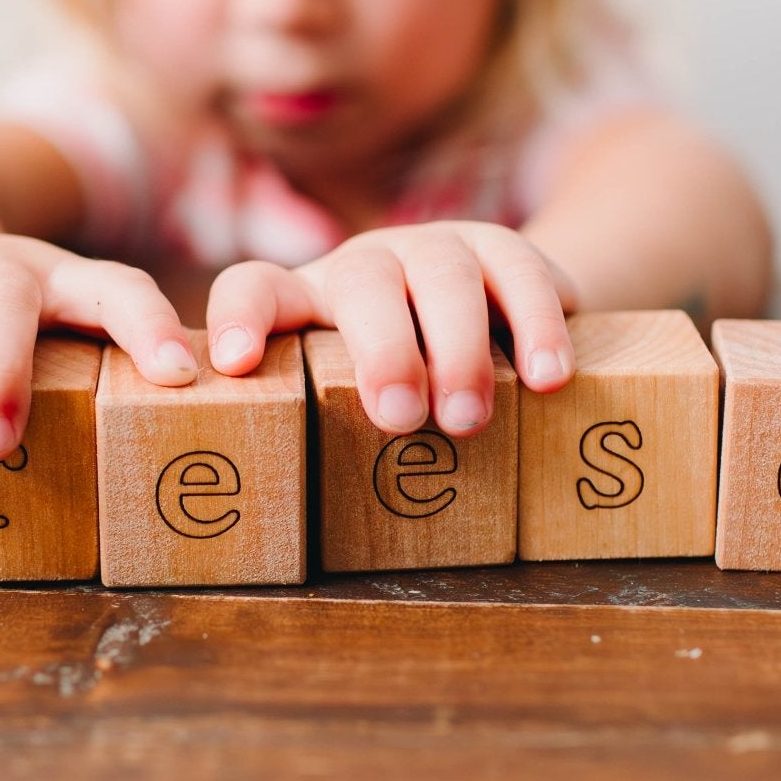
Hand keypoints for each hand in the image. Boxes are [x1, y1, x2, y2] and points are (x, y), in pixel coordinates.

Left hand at [204, 221, 578, 435]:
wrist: (498, 310)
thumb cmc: (406, 379)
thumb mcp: (355, 398)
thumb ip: (334, 436)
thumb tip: (315, 532)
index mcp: (311, 302)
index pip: (256, 287)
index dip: (240, 318)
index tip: (233, 364)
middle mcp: (368, 265)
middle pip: (361, 283)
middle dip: (380, 348)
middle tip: (397, 418)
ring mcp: (437, 248)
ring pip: (443, 271)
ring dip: (457, 345)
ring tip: (467, 419)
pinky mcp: (505, 248)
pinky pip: (522, 273)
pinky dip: (537, 325)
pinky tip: (548, 379)